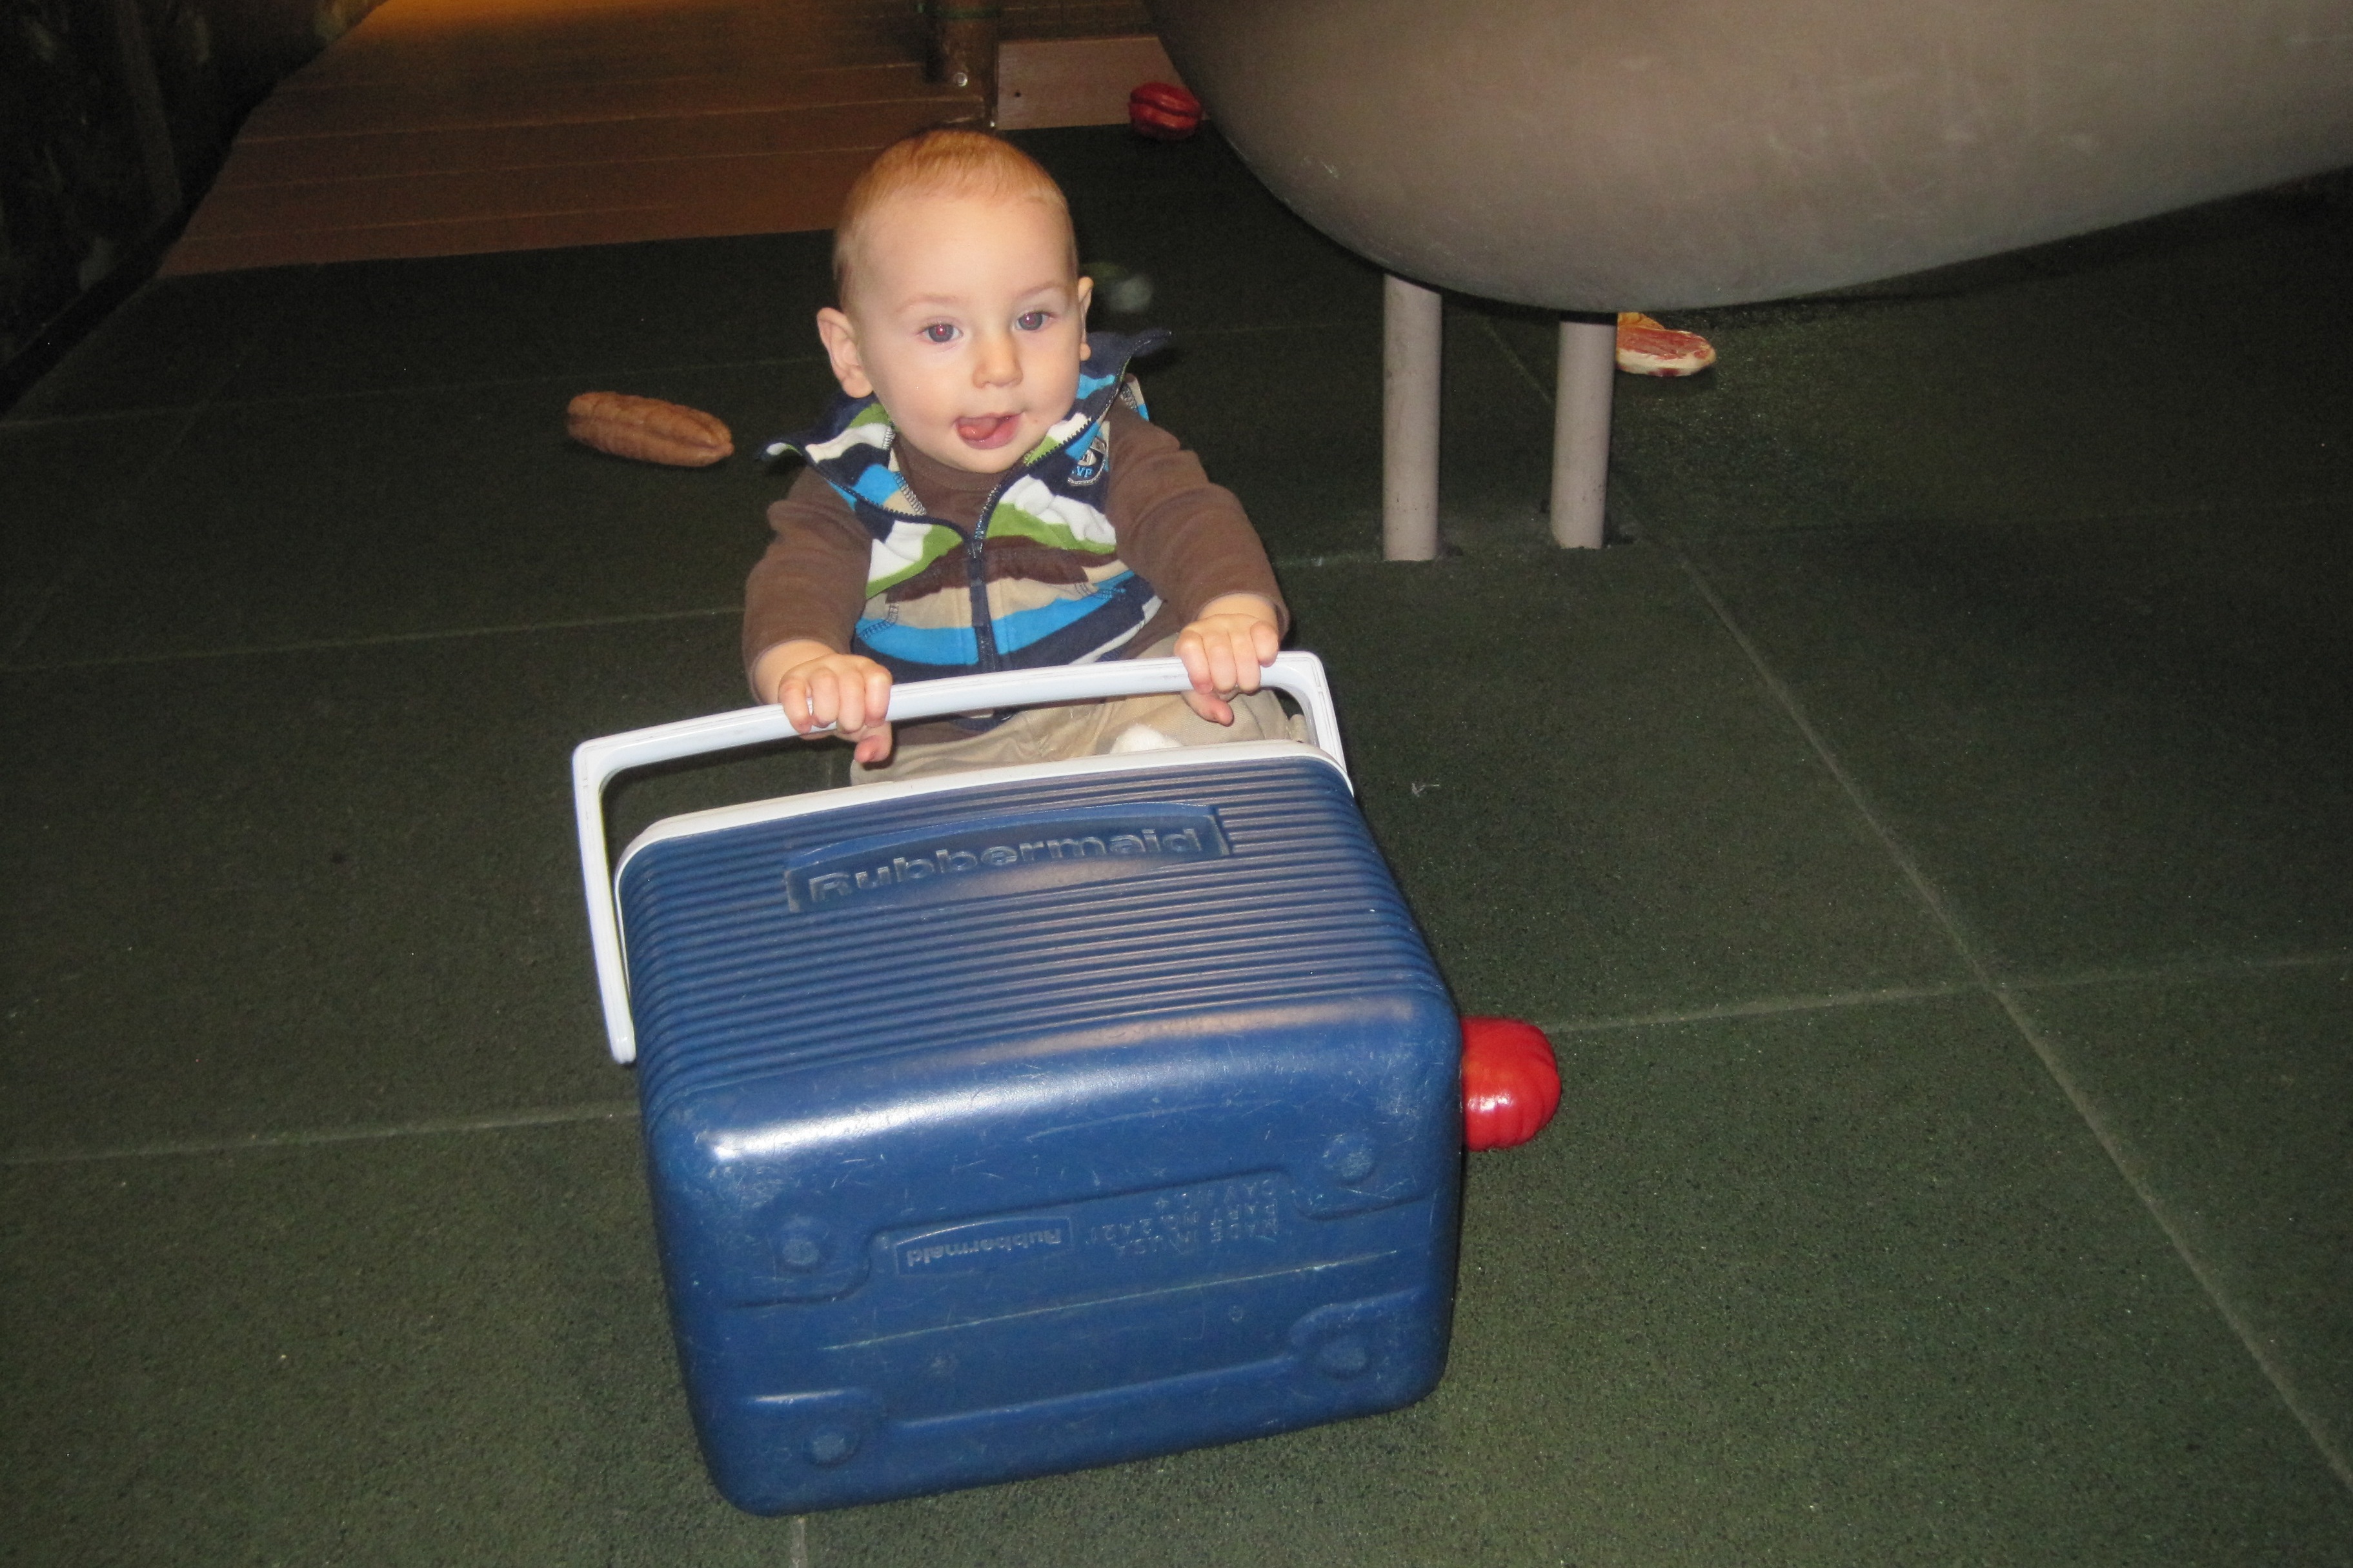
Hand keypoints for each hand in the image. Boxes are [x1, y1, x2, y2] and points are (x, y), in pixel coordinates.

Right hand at [754, 640, 894, 764]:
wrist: (811, 697)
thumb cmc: (846, 710)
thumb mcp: (867, 728)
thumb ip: (877, 744)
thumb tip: (864, 755)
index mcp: (868, 671)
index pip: (878, 679)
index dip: (877, 705)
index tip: (870, 722)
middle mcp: (844, 665)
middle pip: (852, 686)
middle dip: (850, 717)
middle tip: (844, 726)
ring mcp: (816, 668)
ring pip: (825, 684)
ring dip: (826, 714)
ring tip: (824, 722)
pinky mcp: (791, 679)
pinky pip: (794, 693)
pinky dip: (800, 716)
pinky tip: (805, 725)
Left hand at [1172, 594, 1280, 724]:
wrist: (1231, 644)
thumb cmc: (1211, 671)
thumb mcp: (1201, 691)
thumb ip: (1205, 705)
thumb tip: (1224, 717)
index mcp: (1189, 641)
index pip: (1189, 648)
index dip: (1198, 670)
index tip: (1207, 688)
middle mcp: (1210, 627)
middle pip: (1219, 652)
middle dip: (1226, 680)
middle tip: (1229, 687)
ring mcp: (1235, 622)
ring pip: (1244, 648)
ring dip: (1248, 675)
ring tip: (1247, 683)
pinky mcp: (1258, 624)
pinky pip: (1265, 637)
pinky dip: (1266, 655)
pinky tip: (1263, 664)